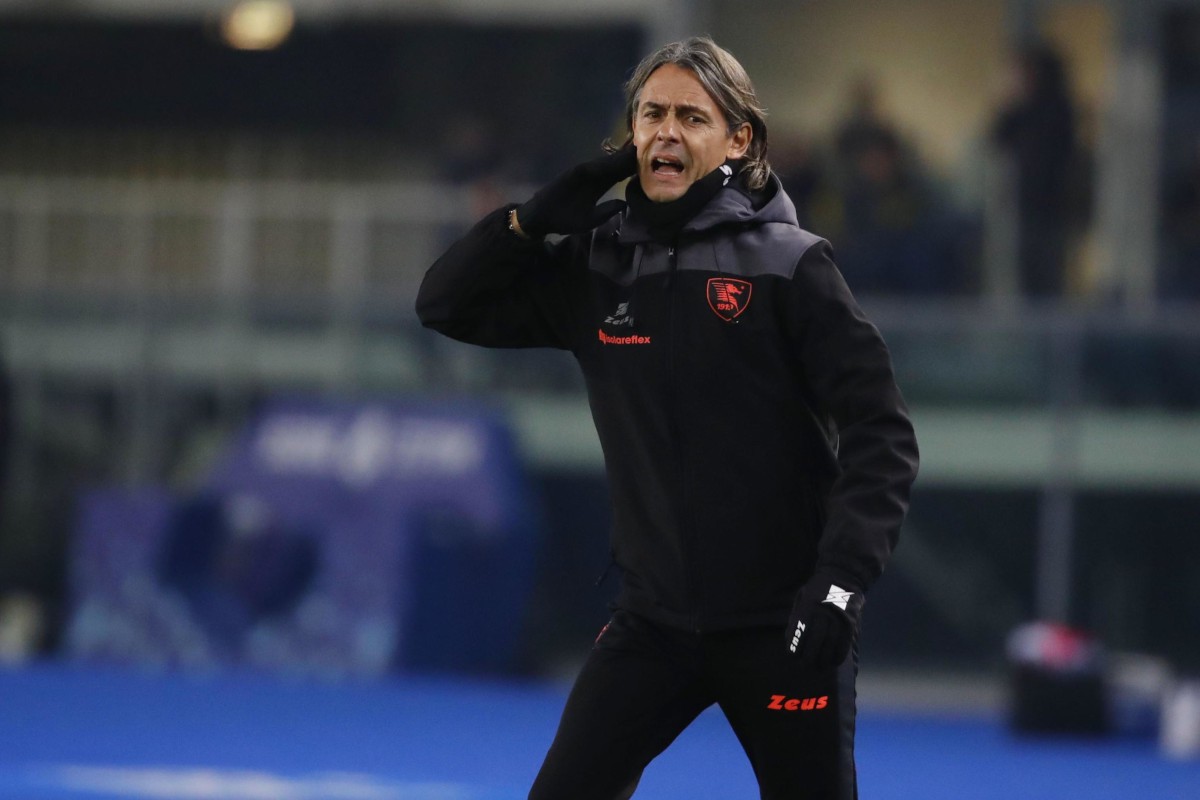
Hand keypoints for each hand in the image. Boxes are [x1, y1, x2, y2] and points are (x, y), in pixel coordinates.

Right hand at [515, 147, 636, 237]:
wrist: (543, 219)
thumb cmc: (565, 220)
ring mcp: (582, 174)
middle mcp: (592, 178)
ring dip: (618, 158)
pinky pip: (589, 168)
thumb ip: (607, 211)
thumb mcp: (591, 219)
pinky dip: (601, 164)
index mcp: (597, 188)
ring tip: (634, 151)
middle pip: (613, 167)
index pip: (618, 177)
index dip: (631, 171)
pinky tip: (614, 161)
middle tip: (646, 150)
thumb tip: (624, 204)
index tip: (647, 166)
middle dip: (628, 160)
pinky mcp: (572, 174)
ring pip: (604, 165)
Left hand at [786, 572, 863, 670]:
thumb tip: (790, 639)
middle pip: (814, 642)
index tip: (793, 656)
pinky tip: (833, 662)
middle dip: (808, 657)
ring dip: (824, 660)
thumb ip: (796, 616)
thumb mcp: (802, 596)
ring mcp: (838, 618)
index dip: (795, 647)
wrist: (843, 574)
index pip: (799, 633)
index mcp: (807, 606)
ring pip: (830, 645)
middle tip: (804, 666)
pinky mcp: (850, 622)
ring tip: (819, 667)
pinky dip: (838, 655)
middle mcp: (823, 613)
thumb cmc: (818, 587)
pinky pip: (844, 643)